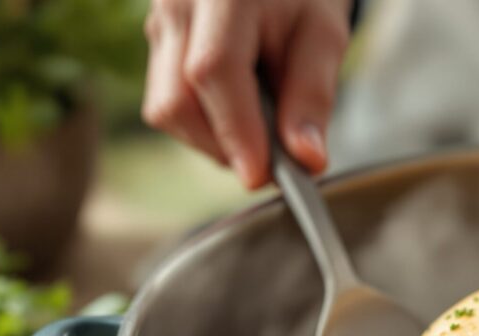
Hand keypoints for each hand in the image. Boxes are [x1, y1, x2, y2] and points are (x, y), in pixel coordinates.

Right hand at [142, 0, 351, 188]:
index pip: (214, 69)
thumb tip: (306, 160)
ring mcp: (157, 24)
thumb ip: (313, 96)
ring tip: (259, 127)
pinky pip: (168, 103)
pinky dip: (204, 125)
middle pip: (178, 100)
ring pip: (166, 109)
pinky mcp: (154, 44)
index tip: (260, 175)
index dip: (236, 130)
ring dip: (214, 140)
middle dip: (224, 146)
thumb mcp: (324, 37)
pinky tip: (238, 110)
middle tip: (272, 160)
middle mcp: (177, 4)